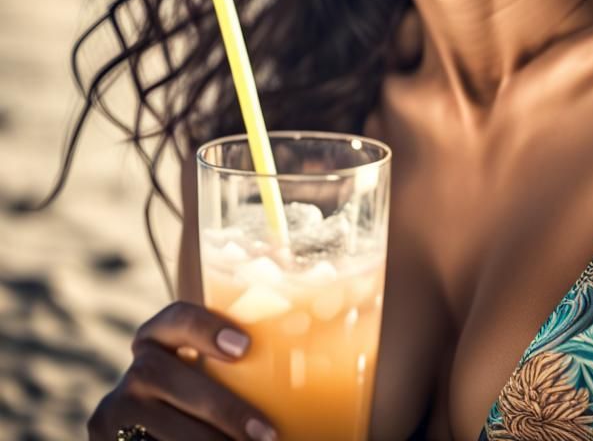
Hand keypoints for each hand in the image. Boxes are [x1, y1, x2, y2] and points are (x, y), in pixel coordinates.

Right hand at [87, 300, 277, 440]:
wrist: (155, 438)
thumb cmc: (208, 403)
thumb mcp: (219, 377)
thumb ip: (245, 360)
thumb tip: (324, 337)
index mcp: (160, 338)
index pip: (174, 318)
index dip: (204, 327)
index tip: (244, 347)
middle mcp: (134, 370)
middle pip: (167, 376)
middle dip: (222, 408)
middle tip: (266, 433)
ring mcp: (114, 410)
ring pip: (163, 426)